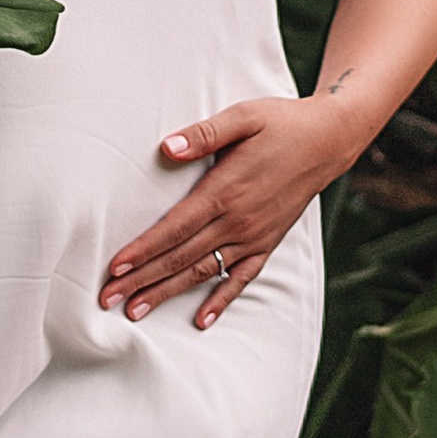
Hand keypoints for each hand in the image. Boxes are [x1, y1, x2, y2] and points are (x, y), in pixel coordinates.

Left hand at [101, 94, 354, 329]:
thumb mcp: (243, 117)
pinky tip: (201, 320)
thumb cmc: (281, 123)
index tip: (115, 269)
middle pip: (181, 257)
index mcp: (225, 190)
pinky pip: (242, 278)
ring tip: (136, 312)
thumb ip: (204, 133)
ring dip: (168, 293)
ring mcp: (254, 236)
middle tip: (107, 300)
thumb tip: (167, 148)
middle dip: (142, 280)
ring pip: (204, 272)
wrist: (328, 140)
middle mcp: (238, 221)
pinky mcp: (268, 243)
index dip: (143, 250)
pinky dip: (221, 301)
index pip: (174, 228)